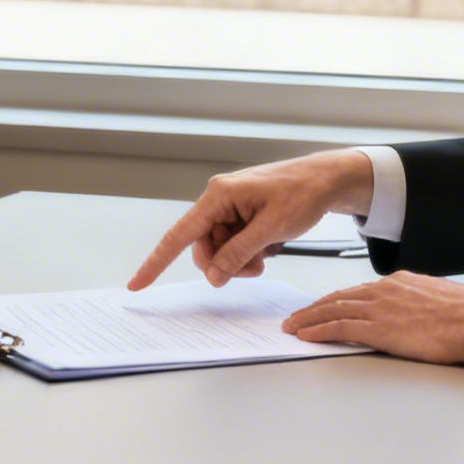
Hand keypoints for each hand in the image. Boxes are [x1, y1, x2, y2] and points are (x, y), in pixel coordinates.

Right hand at [126, 149, 375, 291]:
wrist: (326, 180)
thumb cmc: (302, 193)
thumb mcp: (271, 228)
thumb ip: (238, 252)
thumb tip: (213, 275)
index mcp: (219, 195)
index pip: (179, 234)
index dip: (156, 262)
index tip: (137, 284)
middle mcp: (218, 200)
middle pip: (202, 247)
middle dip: (224, 265)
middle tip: (255, 270)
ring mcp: (229, 208)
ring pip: (218, 249)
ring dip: (239, 261)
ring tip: (266, 257)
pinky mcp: (240, 215)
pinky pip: (232, 244)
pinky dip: (247, 253)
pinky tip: (267, 247)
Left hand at [281, 272, 463, 364]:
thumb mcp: (434, 299)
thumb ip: (414, 304)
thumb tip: (408, 314)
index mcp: (397, 283)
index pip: (356, 291)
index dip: (334, 300)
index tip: (321, 307)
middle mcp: (383, 291)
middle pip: (338, 298)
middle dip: (313, 308)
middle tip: (295, 317)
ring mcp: (378, 308)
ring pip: (332, 310)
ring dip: (308, 319)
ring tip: (292, 327)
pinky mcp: (378, 328)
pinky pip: (339, 327)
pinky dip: (319, 330)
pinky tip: (306, 335)